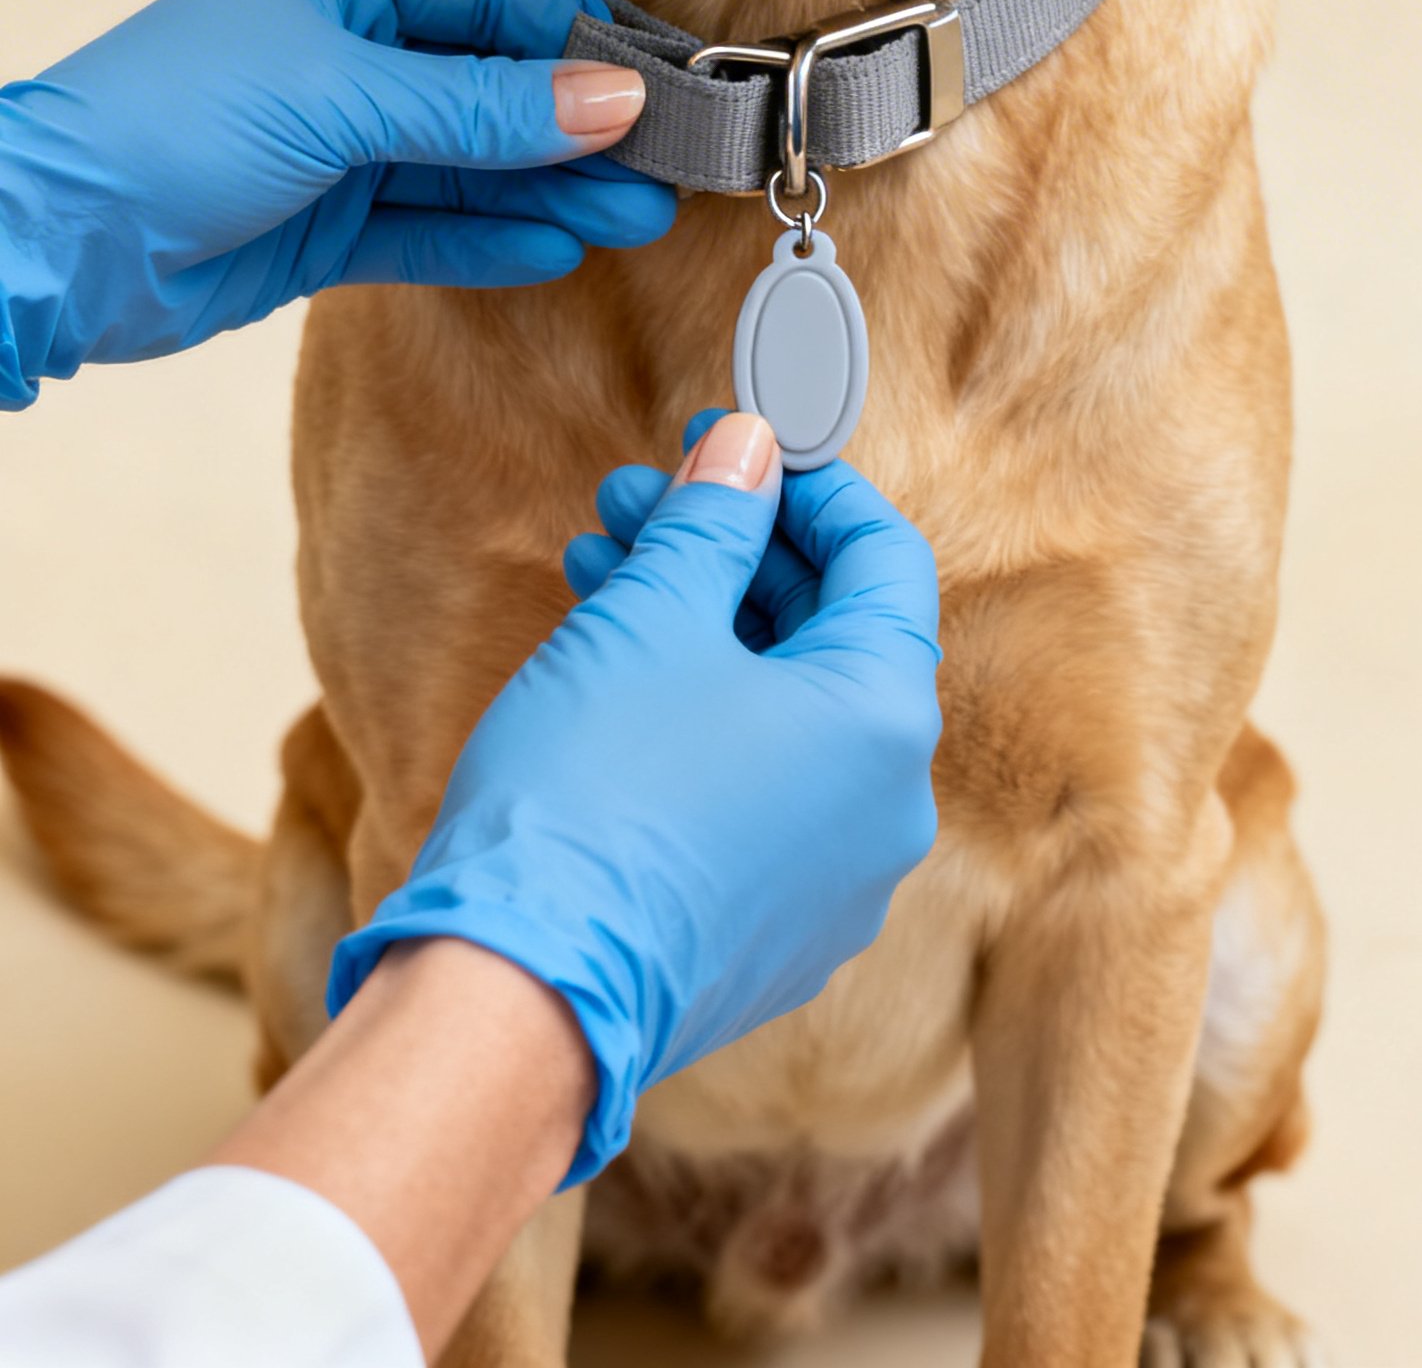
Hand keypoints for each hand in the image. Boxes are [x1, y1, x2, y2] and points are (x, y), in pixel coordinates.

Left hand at [0, 0, 673, 399]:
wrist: (50, 239)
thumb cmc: (171, 123)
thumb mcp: (342, 98)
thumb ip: (482, 109)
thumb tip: (614, 99)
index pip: (488, 0)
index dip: (576, 39)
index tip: (659, 80)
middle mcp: (341, 57)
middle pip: (488, 88)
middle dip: (577, 126)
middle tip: (668, 164)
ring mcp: (332, 147)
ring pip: (467, 166)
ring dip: (551, 189)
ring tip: (638, 215)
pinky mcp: (319, 229)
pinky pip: (427, 228)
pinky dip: (493, 238)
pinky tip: (563, 245)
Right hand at [328, 412, 941, 1184]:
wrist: (516, 994)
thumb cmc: (591, 792)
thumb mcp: (651, 619)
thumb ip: (714, 520)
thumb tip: (749, 448)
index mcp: (885, 723)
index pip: (883, 560)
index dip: (808, 487)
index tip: (735, 445)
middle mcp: (884, 811)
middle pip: (826, 635)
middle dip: (729, 552)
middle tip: (637, 499)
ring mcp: (830, 883)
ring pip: (780, 711)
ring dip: (697, 624)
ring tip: (597, 566)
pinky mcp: (766, 931)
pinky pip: (754, 788)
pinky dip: (697, 715)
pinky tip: (607, 668)